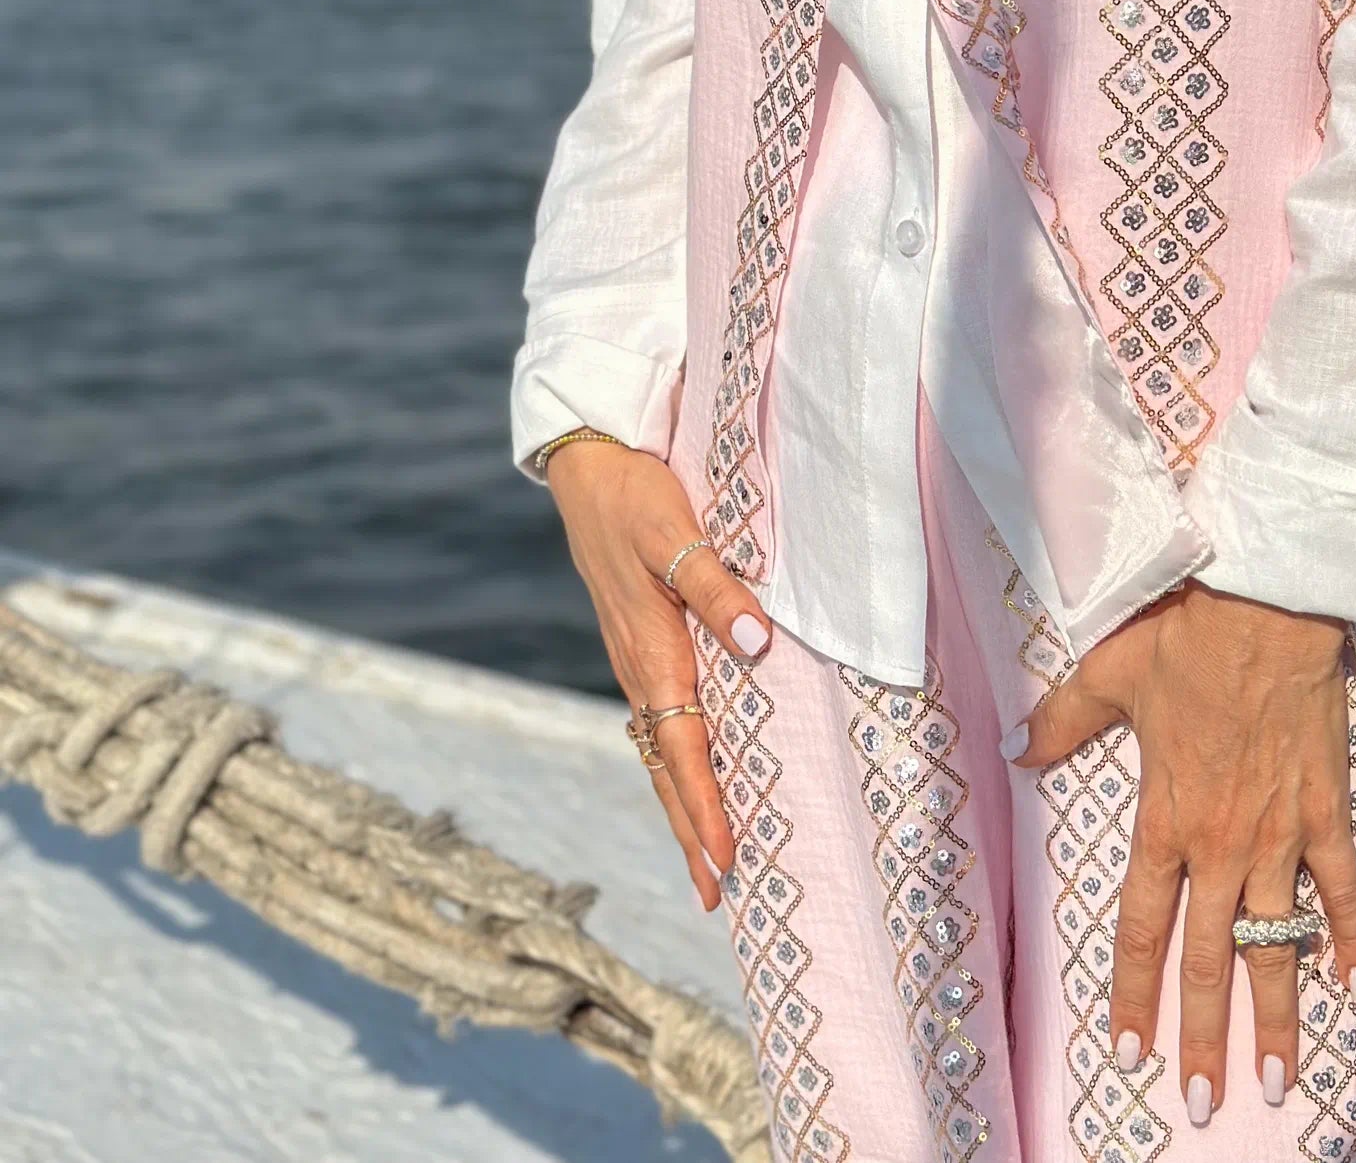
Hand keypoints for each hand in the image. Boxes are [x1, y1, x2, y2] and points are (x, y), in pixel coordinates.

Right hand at [545, 439, 771, 912]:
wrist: (588, 470)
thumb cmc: (637, 497)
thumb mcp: (676, 533)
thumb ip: (716, 586)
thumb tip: (755, 643)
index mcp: (652, 652)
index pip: (683, 750)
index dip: (706, 808)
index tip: (727, 861)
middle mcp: (641, 670)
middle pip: (668, 770)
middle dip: (691, 834)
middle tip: (716, 899)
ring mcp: (636, 662)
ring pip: (661, 752)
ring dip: (683, 807)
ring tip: (707, 864)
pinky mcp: (639, 646)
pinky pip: (659, 723)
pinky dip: (677, 765)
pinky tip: (691, 778)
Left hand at [1007, 579, 1355, 1121]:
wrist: (1266, 605)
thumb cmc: (1185, 636)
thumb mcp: (1106, 674)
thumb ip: (1061, 722)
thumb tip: (1015, 749)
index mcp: (1163, 819)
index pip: (1140, 928)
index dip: (1134, 993)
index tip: (1132, 1054)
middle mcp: (1220, 843)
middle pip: (1210, 958)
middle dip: (1205, 1037)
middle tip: (1205, 1104)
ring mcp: (1280, 834)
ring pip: (1277, 942)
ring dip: (1278, 1016)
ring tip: (1279, 1080)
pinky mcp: (1327, 811)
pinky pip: (1343, 888)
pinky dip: (1353, 937)